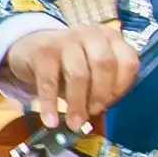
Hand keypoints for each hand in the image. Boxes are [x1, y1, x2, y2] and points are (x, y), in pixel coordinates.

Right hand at [0, 16, 137, 129]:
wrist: (29, 48)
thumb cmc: (67, 64)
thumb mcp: (91, 68)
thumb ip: (103, 84)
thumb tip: (101, 111)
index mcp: (110, 37)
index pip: (127, 61)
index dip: (122, 86)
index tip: (111, 103)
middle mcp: (90, 34)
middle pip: (104, 65)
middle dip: (100, 94)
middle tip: (94, 112)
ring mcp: (66, 39)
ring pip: (79, 75)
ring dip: (78, 103)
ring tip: (74, 122)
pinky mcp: (43, 51)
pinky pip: (49, 82)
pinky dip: (50, 105)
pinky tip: (51, 121)